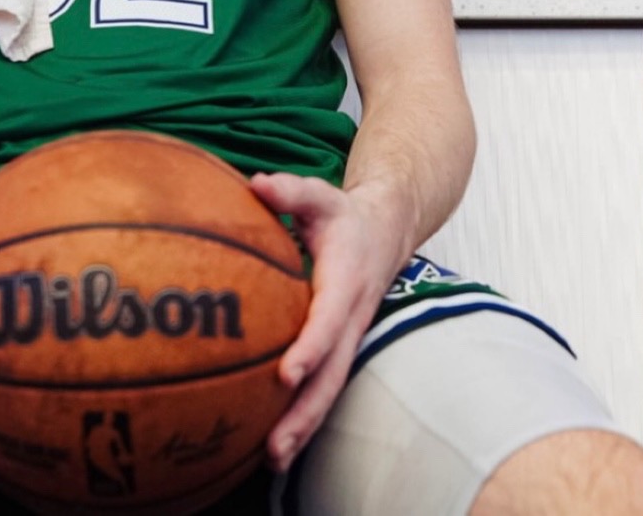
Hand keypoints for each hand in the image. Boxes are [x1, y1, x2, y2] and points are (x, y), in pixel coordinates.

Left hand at [249, 173, 406, 472]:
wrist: (384, 230)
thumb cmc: (341, 215)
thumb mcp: (319, 195)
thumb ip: (289, 191)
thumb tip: (258, 184)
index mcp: (345, 283)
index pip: (327, 322)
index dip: (309, 348)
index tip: (287, 373)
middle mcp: (350, 319)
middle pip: (331, 375)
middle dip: (305, 412)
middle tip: (274, 445)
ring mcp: (348, 338)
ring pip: (330, 390)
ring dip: (304, 426)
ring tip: (272, 459)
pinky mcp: (340, 348)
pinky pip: (324, 386)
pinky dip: (305, 416)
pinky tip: (276, 442)